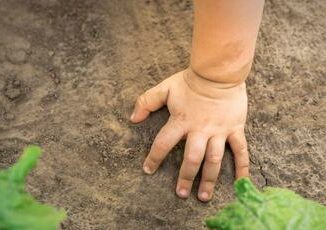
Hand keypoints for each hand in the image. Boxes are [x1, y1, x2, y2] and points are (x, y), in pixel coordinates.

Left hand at [130, 69, 248, 201]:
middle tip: (180, 194)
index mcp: (181, 121)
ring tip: (203, 197)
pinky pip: (241, 150)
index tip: (148, 170)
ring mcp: (219, 131)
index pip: (163, 143)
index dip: (154, 158)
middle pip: (192, 158)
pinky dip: (242, 166)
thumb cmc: (190, 81)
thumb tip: (133, 118)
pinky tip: (241, 182)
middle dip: (185, 178)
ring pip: (214, 160)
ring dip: (209, 179)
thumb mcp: (165, 88)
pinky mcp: (235, 129)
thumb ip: (146, 101)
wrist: (218, 72)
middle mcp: (200, 130)